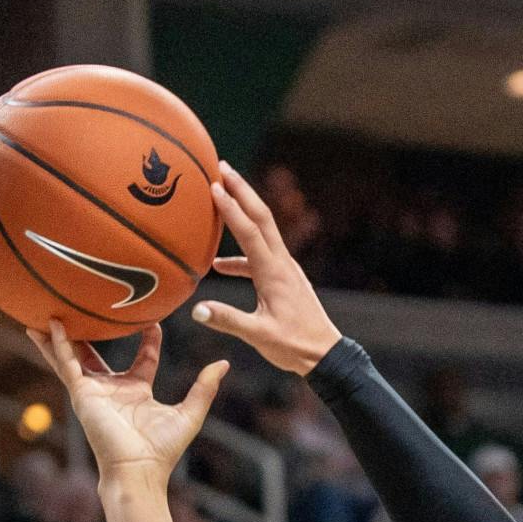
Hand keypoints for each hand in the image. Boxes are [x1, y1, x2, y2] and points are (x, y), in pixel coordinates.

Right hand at [28, 320, 226, 484]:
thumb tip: (223, 363)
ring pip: (74, 356)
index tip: (153, 320)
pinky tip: (50, 324)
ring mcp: (94, 390)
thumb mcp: (190, 413)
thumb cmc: (162, 449)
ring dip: (62, 335)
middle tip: (88, 308)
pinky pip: (67, 363)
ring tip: (51, 310)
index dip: (148, 339)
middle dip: (93, 333)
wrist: (139, 470)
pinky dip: (58, 344)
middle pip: (100, 354)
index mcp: (138, 391)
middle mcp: (112, 389)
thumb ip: (204, 388)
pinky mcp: (81, 393)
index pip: (143, 358)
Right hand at [192, 162, 343, 375]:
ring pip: (262, 232)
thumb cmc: (295, 347)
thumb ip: (228, 321)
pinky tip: (221, 265)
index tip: (214, 185)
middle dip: (241, 190)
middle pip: (261, 218)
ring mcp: (286, 270)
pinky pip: (260, 256)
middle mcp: (282, 264)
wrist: (325, 355)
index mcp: (274, 273)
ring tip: (220, 197)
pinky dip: (241, 254)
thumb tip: (197, 310)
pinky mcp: (285, 279)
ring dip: (241, 213)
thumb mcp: (260, 335)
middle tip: (221, 166)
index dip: (231, 207)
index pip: (250, 232)